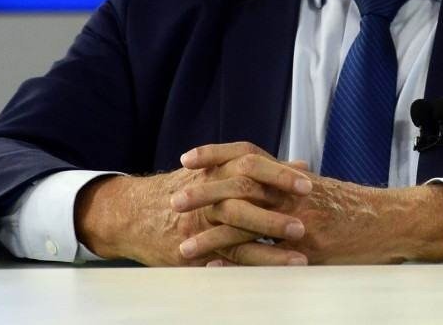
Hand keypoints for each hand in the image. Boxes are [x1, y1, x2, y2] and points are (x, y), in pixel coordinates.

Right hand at [74, 142, 310, 265]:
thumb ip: (264, 170)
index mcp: (219, 169)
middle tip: (305, 225)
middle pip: (246, 195)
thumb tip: (301, 165)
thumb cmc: (186, 189)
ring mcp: (200, 222)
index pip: (252, 164)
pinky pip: (224, 259)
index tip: (308, 183)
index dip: (279, 174)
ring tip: (300, 259)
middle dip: (277, 212)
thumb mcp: (219, 171)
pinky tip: (271, 278)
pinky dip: (247, 267)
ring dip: (270, 247)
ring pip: (237, 231)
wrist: (133, 212)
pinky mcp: (193, 249)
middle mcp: (209, 192)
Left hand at [174, 156, 442, 265]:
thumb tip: (264, 177)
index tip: (187, 158)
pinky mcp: (307, 251)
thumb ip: (290, 183)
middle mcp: (293, 194)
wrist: (392, 221)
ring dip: (211, 235)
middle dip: (203, 192)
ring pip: (247, 223)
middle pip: (239, 185)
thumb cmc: (355, 207)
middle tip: (174, 198)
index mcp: (292, 176)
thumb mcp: (320, 188)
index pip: (247, 154)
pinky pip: (266, 257)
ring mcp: (299, 222)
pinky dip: (237, 263)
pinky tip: (214, 270)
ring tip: (181, 246)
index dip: (216, 154)